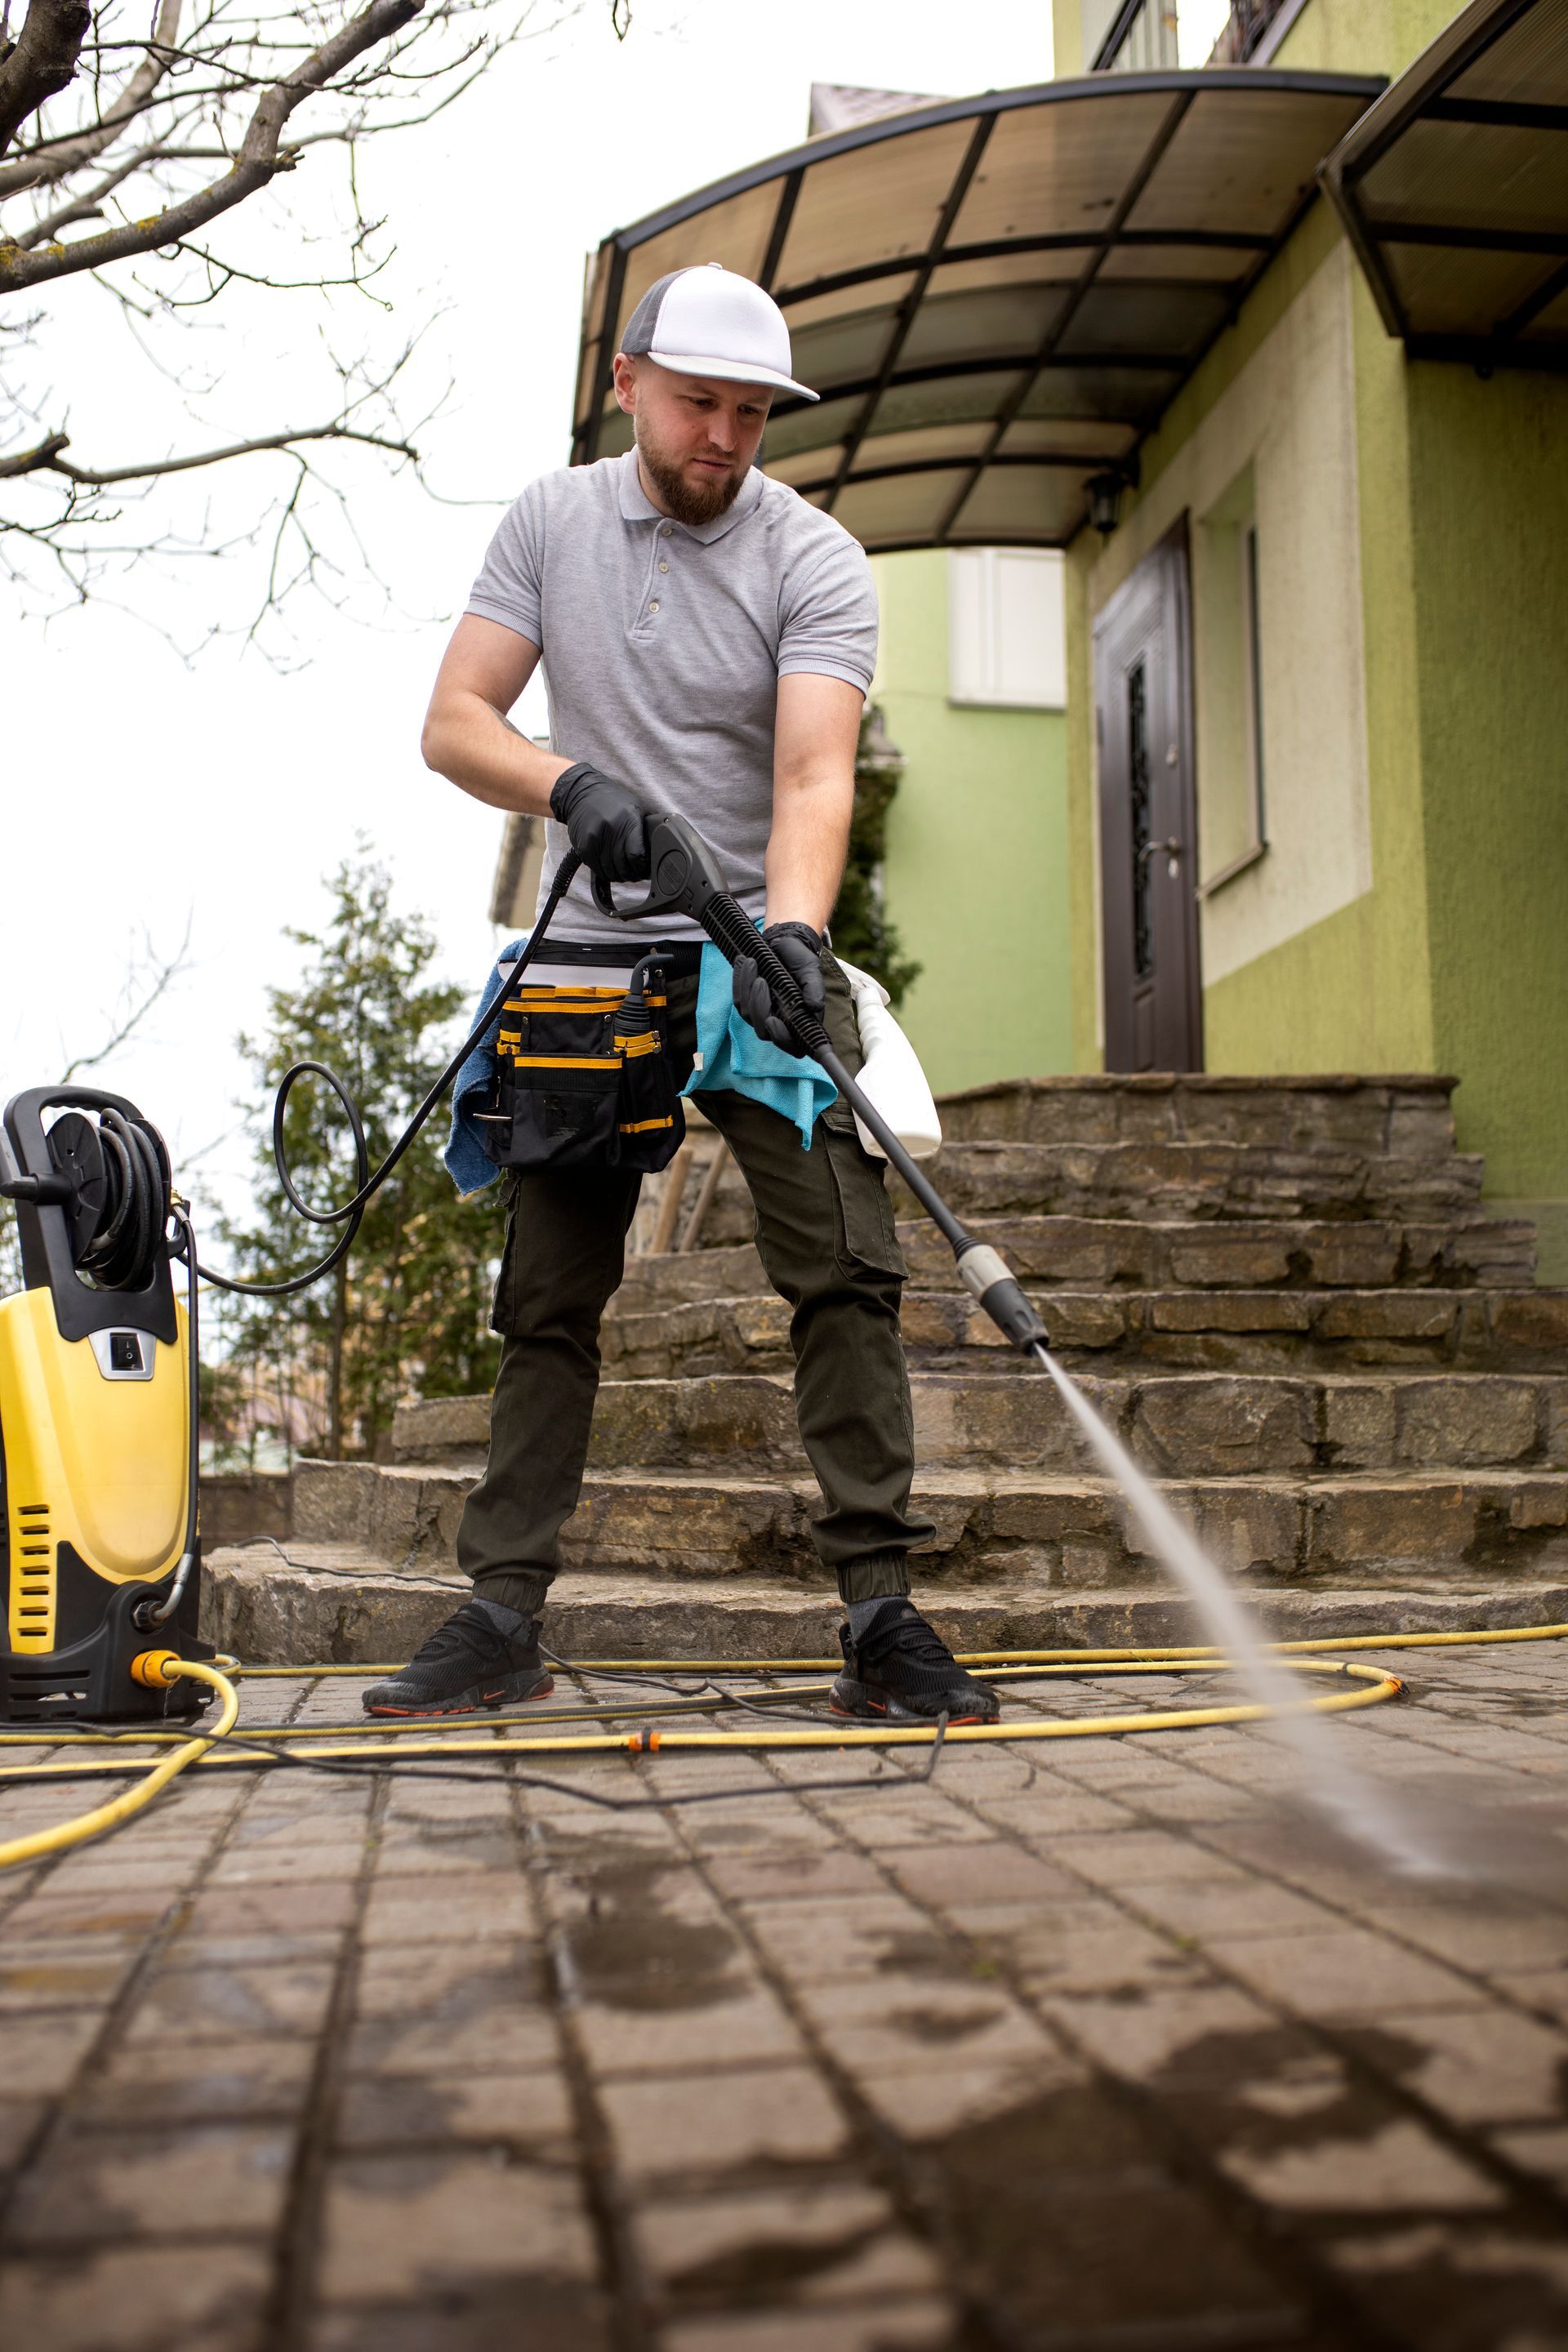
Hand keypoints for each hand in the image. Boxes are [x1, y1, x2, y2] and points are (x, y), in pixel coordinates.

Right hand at [549, 762, 650, 883]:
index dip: (642, 868)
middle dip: (632, 875)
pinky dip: (605, 873)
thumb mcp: (636, 809)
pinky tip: (610, 868)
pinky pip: (597, 869)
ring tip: (623, 872)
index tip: (645, 870)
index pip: (637, 855)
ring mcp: (596, 839)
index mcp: (629, 819)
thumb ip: (647, 829)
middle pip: (624, 867)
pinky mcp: (584, 847)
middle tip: (635, 874)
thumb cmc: (614, 802)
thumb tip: (660, 849)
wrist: (584, 793)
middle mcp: (611, 829)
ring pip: (611, 872)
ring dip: (619, 876)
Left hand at [732, 921, 825, 1049]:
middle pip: (763, 1031)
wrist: (786, 943)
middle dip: (759, 1006)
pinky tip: (743, 964)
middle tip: (761, 980)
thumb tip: (815, 1007)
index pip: (792, 1045)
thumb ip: (814, 990)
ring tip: (752, 963)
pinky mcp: (749, 1003)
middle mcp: (781, 1022)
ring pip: (747, 1015)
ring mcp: (763, 1014)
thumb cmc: (801, 960)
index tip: (772, 1020)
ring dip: (747, 989)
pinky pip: (738, 1000)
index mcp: (801, 1020)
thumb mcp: (811, 971)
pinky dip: (738, 982)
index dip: (781, 1039)